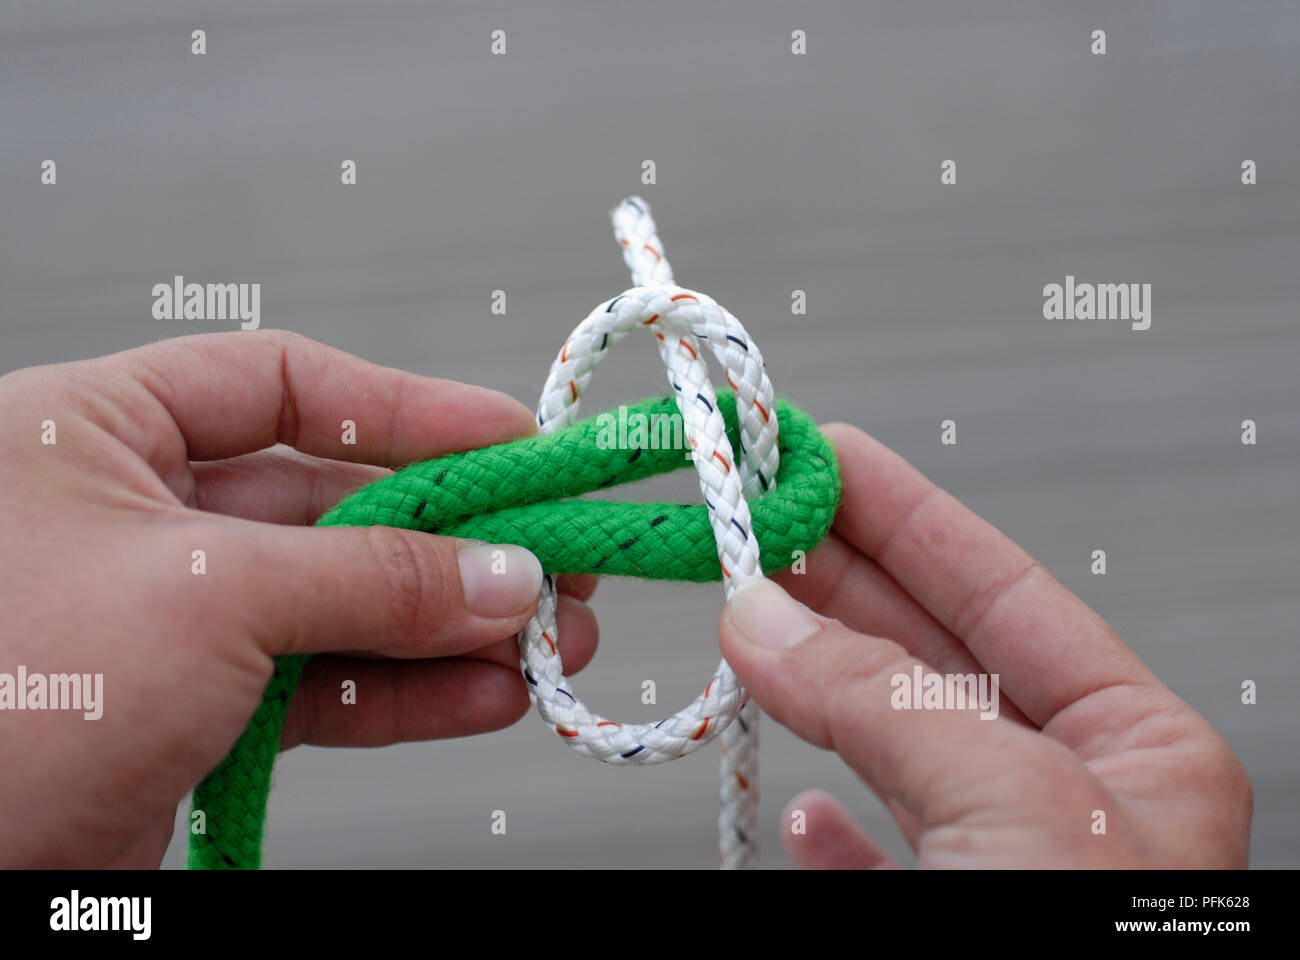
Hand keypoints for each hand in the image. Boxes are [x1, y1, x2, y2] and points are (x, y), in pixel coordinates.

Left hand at [0, 330, 598, 867]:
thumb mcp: (209, 598)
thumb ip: (372, 578)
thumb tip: (504, 575)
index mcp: (94, 433)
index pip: (281, 385)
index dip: (408, 408)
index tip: (508, 436)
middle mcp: (135, 515)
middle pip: (333, 504)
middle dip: (452, 541)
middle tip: (551, 558)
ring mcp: (169, 617)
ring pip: (340, 602)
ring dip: (449, 626)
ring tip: (549, 641)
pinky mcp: (193, 708)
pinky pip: (323, 682)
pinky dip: (407, 692)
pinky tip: (484, 696)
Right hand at [718, 424, 1251, 867]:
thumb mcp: (1009, 804)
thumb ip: (880, 699)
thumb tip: (763, 617)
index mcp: (1141, 756)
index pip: (1005, 590)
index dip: (908, 512)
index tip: (828, 453)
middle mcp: (1078, 806)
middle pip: (934, 654)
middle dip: (842, 579)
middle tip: (761, 515)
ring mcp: (1006, 871)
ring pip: (898, 748)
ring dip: (817, 690)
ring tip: (747, 623)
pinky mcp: (939, 926)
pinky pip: (881, 855)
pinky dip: (832, 826)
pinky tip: (806, 810)